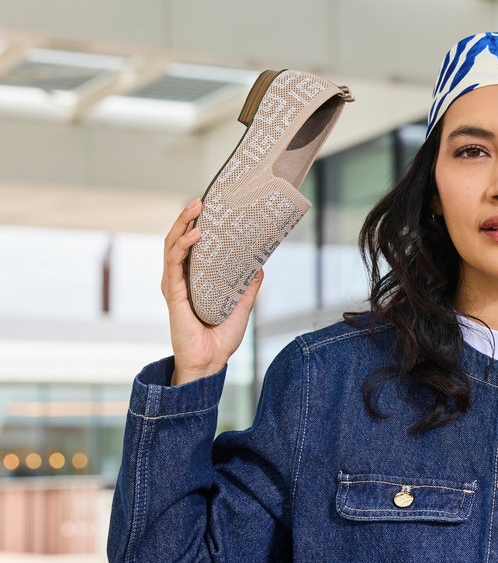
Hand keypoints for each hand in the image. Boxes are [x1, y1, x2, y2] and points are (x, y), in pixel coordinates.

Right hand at [161, 199, 262, 384]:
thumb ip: (248, 285)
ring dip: (183, 224)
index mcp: (193, 280)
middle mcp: (180, 279)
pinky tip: (195, 235)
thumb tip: (260, 264)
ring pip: (172, 245)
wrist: (211, 362)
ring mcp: (174, 285)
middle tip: (202, 200)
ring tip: (196, 208)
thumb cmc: (220, 337)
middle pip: (179, 240)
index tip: (211, 208)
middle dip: (188, 217)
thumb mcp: (241, 304)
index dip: (197, 225)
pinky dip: (183, 246)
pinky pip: (174, 264)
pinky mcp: (173, 294)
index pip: (191, 246)